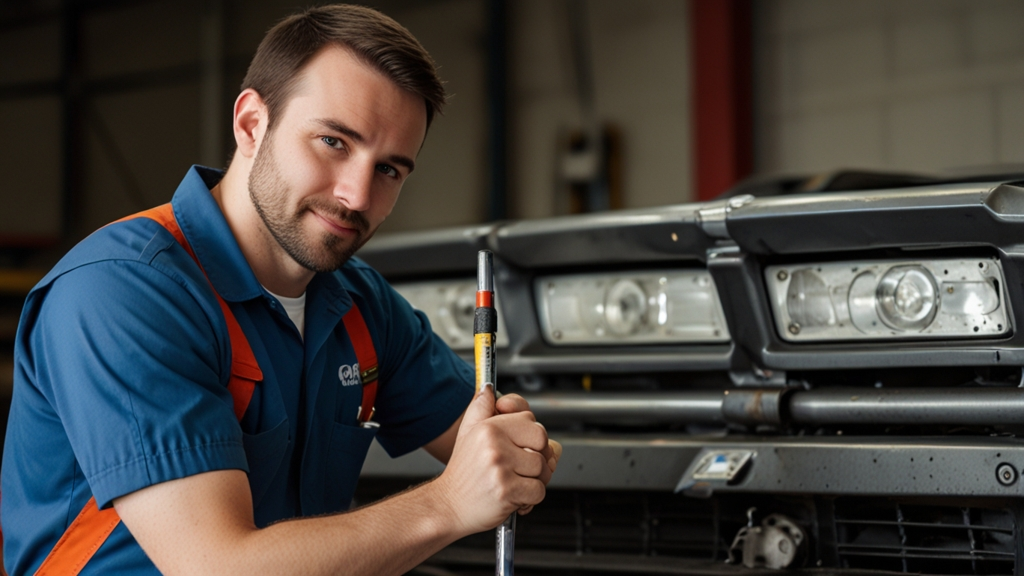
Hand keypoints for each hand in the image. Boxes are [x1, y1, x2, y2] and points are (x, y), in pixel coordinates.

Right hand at [433, 388, 551, 534]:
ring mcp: (501, 468)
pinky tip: (514, 496)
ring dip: (534, 480)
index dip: (530, 437)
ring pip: (543, 469)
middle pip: (542, 443)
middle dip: (537, 457)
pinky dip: (530, 498)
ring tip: (514, 482)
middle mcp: (495, 445)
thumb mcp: (467, 432)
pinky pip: (538, 491)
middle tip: (520, 467)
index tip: (518, 446)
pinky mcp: (507, 491)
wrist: (447, 505)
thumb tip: (489, 388)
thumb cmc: (462, 472)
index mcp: (489, 427)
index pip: (531, 421)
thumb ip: (481, 407)